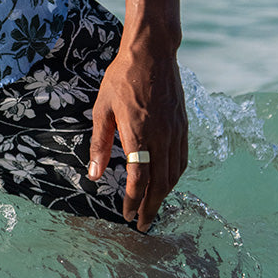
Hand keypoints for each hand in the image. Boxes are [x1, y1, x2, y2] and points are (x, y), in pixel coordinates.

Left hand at [87, 0, 186, 231]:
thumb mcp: (103, 108)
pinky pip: (182, 159)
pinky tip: (168, 182)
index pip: (139, 179)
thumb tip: (94, 174)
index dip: (133, 201)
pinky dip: (175, 176)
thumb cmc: (122, 78)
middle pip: (160, 183)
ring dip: (164, 195)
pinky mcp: (183, 125)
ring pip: (174, 173)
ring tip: (153, 208)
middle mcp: (162, 137)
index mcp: (139, 134)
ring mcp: (176, 132)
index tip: (128, 217)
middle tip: (143, 225)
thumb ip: (100, 143)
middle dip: (151, 207)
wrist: (153, 52)